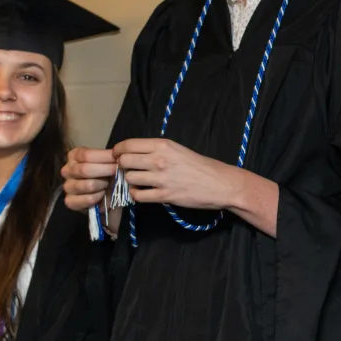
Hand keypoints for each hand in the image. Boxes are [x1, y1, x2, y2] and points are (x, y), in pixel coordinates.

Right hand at [62, 147, 117, 212]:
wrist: (104, 195)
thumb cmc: (105, 174)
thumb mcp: (107, 162)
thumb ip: (110, 158)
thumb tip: (118, 155)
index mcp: (74, 156)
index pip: (86, 155)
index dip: (105, 157)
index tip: (118, 159)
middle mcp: (67, 170)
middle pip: (85, 169)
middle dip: (106, 170)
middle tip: (117, 172)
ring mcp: (67, 186)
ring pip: (88, 185)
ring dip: (103, 184)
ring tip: (109, 183)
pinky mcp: (70, 201)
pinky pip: (88, 199)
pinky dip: (99, 197)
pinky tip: (103, 194)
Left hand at [113, 138, 243, 210]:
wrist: (221, 184)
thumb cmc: (202, 166)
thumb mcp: (179, 150)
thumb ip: (157, 150)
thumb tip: (134, 154)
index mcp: (163, 145)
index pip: (127, 145)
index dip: (118, 151)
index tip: (119, 156)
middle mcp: (159, 159)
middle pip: (124, 161)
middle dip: (122, 166)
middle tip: (128, 170)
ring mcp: (161, 178)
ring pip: (129, 178)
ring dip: (130, 181)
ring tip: (138, 182)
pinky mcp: (164, 196)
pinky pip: (137, 195)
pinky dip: (136, 194)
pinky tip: (144, 192)